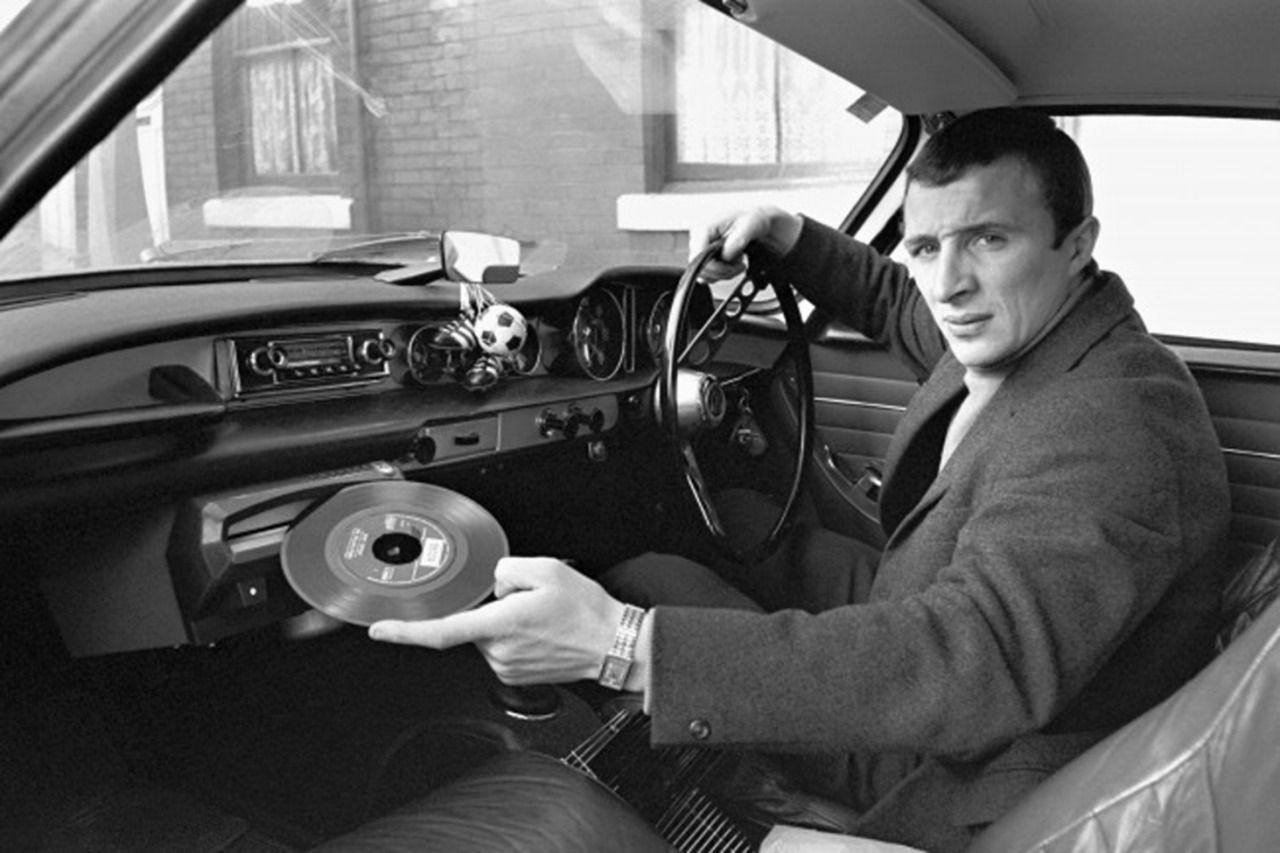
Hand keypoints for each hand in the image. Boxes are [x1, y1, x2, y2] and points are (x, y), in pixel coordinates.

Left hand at [368, 556, 625, 685]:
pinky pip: (500, 646)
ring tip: (540, 617)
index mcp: (502, 625)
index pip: (442, 631)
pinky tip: (540, 631)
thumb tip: (494, 583)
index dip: (406, 631)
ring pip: (486, 632)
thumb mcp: (547, 570)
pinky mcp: (514, 674)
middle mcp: (499, 651)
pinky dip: (513, 634)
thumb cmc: (586, 612)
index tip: (381, 629)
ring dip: (503, 620)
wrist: (613, 645)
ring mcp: (506, 666)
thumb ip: (507, 568)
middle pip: (473, 620)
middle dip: (491, 604)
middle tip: (528, 599)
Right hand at [689, 205, 803, 281]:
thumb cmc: (752, 220)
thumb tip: (724, 256)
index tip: (731, 267)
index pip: (697, 256)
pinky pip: (710, 273)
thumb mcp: (749, 227)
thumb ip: (735, 242)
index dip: (714, 266)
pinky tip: (733, 263)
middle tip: (739, 265)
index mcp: (704, 227)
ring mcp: (702, 247)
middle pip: (700, 267)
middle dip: (722, 271)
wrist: (756, 223)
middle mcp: (699, 238)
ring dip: (724, 273)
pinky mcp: (706, 255)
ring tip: (738, 262)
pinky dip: (723, 272)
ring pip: (705, 273)